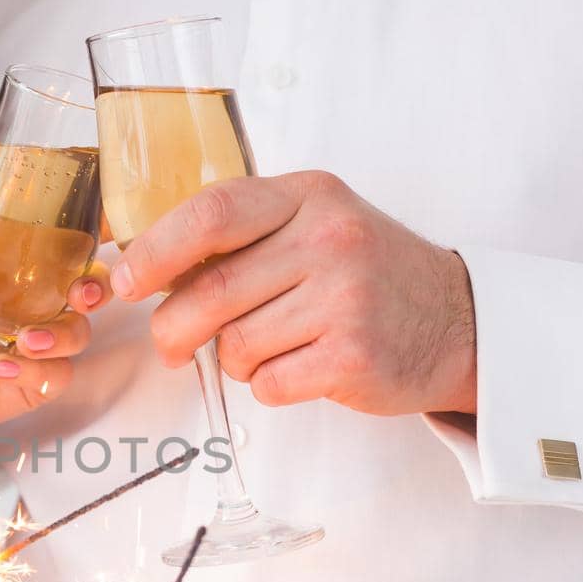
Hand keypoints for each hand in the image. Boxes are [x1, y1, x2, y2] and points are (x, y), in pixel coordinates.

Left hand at [0, 208, 107, 443]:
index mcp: (16, 271)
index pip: (66, 248)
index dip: (95, 236)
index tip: (101, 227)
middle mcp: (34, 305)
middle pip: (90, 291)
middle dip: (95, 290)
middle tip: (79, 295)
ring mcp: (36, 346)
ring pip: (77, 335)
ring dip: (59, 336)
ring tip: (24, 341)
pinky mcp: (32, 384)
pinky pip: (54, 376)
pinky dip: (33, 371)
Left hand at [110, 171, 477, 415]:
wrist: (458, 321)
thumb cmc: (368, 275)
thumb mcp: (315, 225)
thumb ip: (244, 235)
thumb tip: (146, 267)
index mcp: (309, 196)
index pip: (212, 214)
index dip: (155, 250)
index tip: (124, 280)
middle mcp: (329, 239)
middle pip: (211, 290)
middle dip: (173, 327)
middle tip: (170, 344)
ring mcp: (344, 298)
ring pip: (235, 344)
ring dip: (231, 360)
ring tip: (265, 349)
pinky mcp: (353, 356)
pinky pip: (267, 382)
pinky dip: (266, 385)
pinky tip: (298, 368)